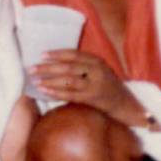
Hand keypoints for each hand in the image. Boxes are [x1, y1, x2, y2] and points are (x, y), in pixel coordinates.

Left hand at [29, 50, 150, 125]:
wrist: (127, 106)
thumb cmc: (109, 89)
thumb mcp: (100, 72)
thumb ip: (84, 67)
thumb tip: (57, 65)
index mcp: (98, 62)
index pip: (74, 54)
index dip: (57, 54)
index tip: (41, 55)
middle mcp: (97, 71)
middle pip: (68, 66)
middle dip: (48, 67)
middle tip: (32, 68)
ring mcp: (95, 85)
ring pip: (68, 80)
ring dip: (49, 80)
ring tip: (35, 81)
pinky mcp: (93, 99)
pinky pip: (71, 95)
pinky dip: (56, 93)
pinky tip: (45, 92)